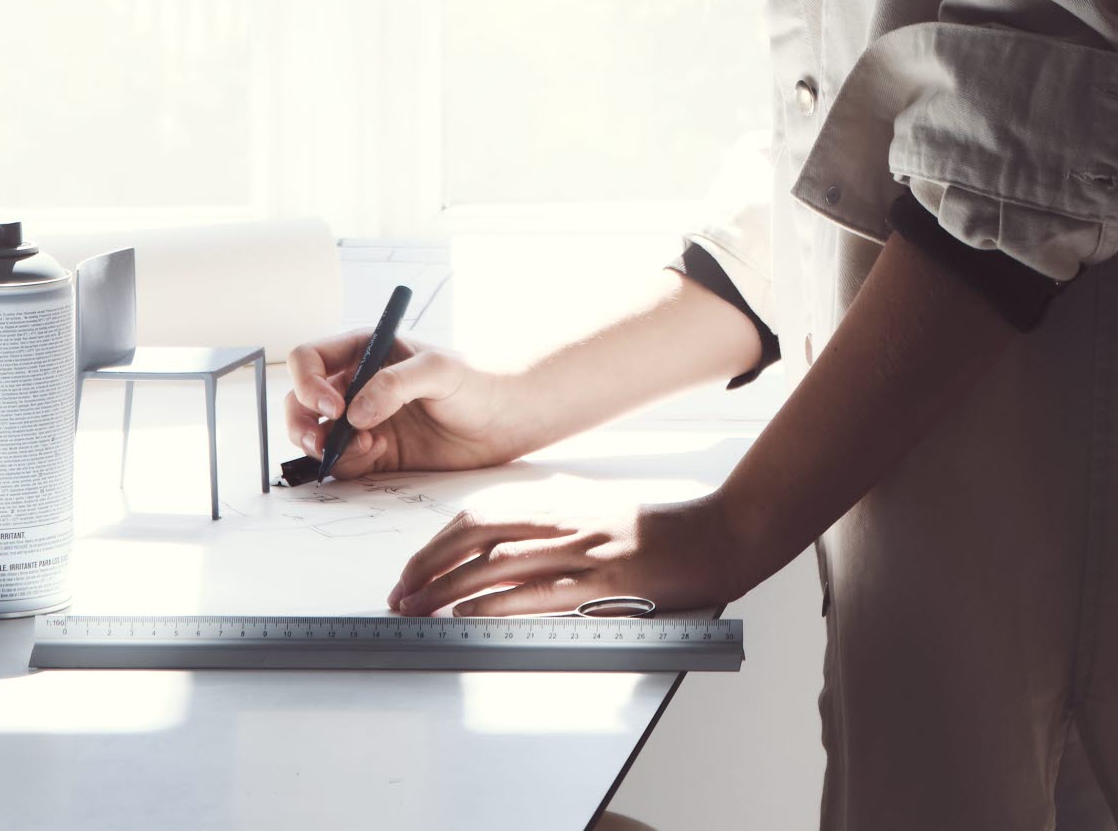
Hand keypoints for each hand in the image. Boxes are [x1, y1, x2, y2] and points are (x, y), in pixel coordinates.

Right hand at [284, 327, 521, 477]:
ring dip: (323, 446)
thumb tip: (354, 414)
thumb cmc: (478, 380)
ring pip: (314, 434)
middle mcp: (357, 385)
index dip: (308, 382)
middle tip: (321, 441)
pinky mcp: (375, 453)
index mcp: (365, 351)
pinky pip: (340, 462)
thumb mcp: (440, 369)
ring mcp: (363, 420)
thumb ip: (395, 384)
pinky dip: (347, 463)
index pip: (311, 359)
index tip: (332, 406)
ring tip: (363, 447)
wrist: (505, 420)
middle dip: (302, 421)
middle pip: (301, 401)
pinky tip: (378, 453)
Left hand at [384, 494, 760, 617]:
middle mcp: (566, 519)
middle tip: (400, 595)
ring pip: (498, 563)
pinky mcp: (603, 581)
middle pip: (478, 534)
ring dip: (449, 589)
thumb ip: (551, 524)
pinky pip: (536, 593)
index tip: (411, 569)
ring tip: (417, 611)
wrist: (717, 535)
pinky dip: (496, 604)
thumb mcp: (597, 511)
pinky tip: (469, 618)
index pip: (481, 513)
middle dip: (429, 565)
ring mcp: (584, 549)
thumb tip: (497, 551)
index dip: (437, 542)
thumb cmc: (657, 530)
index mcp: (562, 500)